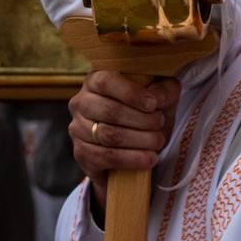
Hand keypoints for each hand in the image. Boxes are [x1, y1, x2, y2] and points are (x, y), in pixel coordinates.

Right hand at [69, 71, 179, 211]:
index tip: (153, 104)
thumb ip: (162, 91)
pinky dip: (131, 159)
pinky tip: (149, 160)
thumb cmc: (146, 110)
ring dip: (139, 140)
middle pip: (109, 112)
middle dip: (141, 120)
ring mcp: (77, 129)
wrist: (135, 142)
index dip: (131, 93)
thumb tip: (157, 99)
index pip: (106, 82)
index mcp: (96, 80)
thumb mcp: (161, 95)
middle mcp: (81, 103)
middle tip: (160, 125)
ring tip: (158, 142)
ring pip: (108, 136)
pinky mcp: (81, 154)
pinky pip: (104, 158)